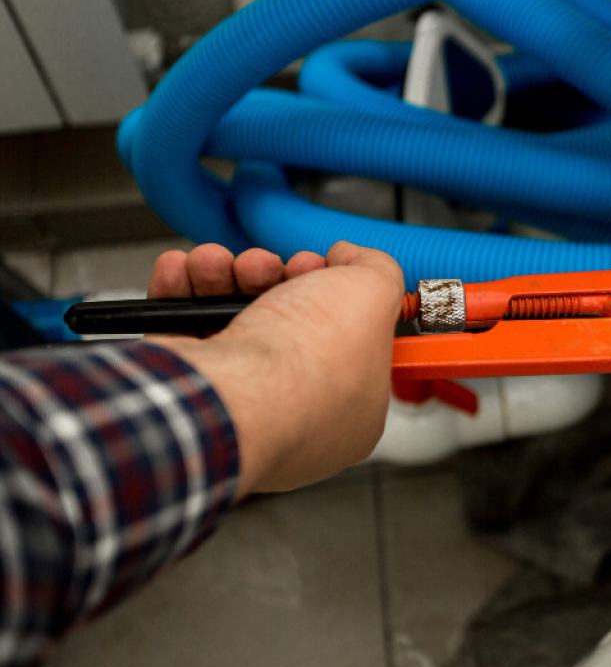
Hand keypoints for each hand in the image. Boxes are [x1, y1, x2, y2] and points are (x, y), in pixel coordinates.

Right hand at [148, 242, 403, 497]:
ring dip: (221, 275)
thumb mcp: (375, 293)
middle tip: (267, 268)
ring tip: (219, 265)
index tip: (322, 268)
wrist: (231, 390)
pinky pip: (179, 327)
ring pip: (229, 319)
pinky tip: (185, 270)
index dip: (333, 292)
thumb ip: (376, 269)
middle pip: (284, 322)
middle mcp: (293, 409)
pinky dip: (178, 290)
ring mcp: (237, 400)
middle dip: (269, 276)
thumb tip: (352, 258)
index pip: (347, 339)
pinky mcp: (188, 386)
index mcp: (351, 406)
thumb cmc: (307, 364)